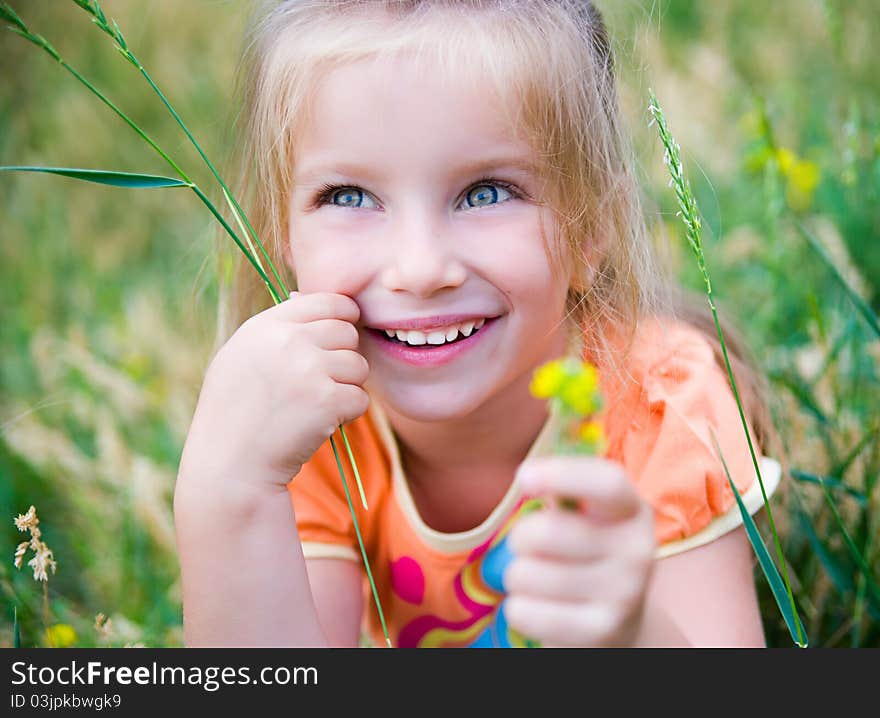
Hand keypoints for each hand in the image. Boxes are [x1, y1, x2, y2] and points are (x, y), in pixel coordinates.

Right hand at [178, 292, 369, 489]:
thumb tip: (308, 296)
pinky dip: (348, 415)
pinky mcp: (327, 400)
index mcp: (266, 325)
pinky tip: (320, 424)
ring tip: (315, 406)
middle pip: (348, 333)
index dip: (341, 319)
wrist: (230, 467)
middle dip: (342, 358)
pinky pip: (361, 398)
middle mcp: (287, 341)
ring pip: (359, 366)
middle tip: (319, 385)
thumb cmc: (236, 414)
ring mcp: (308, 369)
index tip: (337, 341)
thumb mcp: (241, 356)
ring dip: (346, 388)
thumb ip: (277, 329)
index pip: (328, 301)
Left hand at [503, 456, 655, 646]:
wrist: (619, 621)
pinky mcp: (601, 632)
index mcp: (632, 511)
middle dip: (520, 537)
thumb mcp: (588, 517)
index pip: (607, 484)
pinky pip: (526, 613)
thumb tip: (527, 476)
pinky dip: (518, 609)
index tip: (523, 477)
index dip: (561, 475)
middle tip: (526, 545)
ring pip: (528, 574)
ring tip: (536, 579)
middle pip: (547, 532)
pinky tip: (537, 606)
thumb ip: (564, 493)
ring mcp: (623, 595)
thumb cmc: (587, 552)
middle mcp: (637, 551)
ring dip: (516, 576)